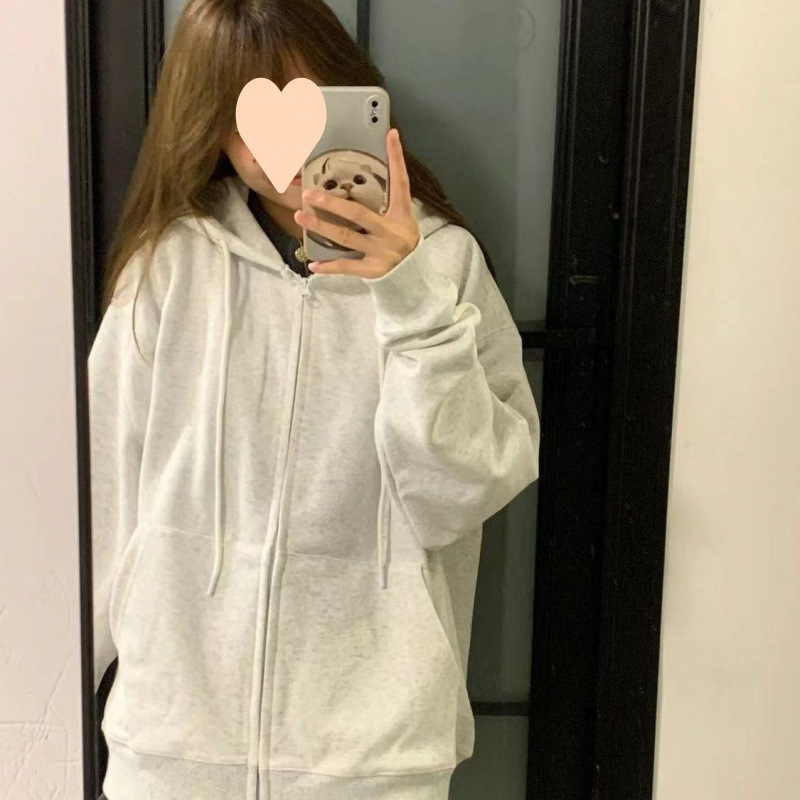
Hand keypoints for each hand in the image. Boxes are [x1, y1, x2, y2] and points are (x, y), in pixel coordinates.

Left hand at [293, 128, 420, 277]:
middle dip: (331, 203)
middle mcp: (391, 232)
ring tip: (300, 217)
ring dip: (320, 227)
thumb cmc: (402, 238)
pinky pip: (347, 267)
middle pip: (357, 214)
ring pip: (345, 237)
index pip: (400, 182)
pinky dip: (329, 266)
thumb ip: (387, 197)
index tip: (390, 134)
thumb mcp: (402, 216)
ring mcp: (381, 252)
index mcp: (401, 214)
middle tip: (308, 194)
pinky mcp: (373, 270)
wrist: (415, 273)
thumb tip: (371, 167)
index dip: (396, 158)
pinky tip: (313, 263)